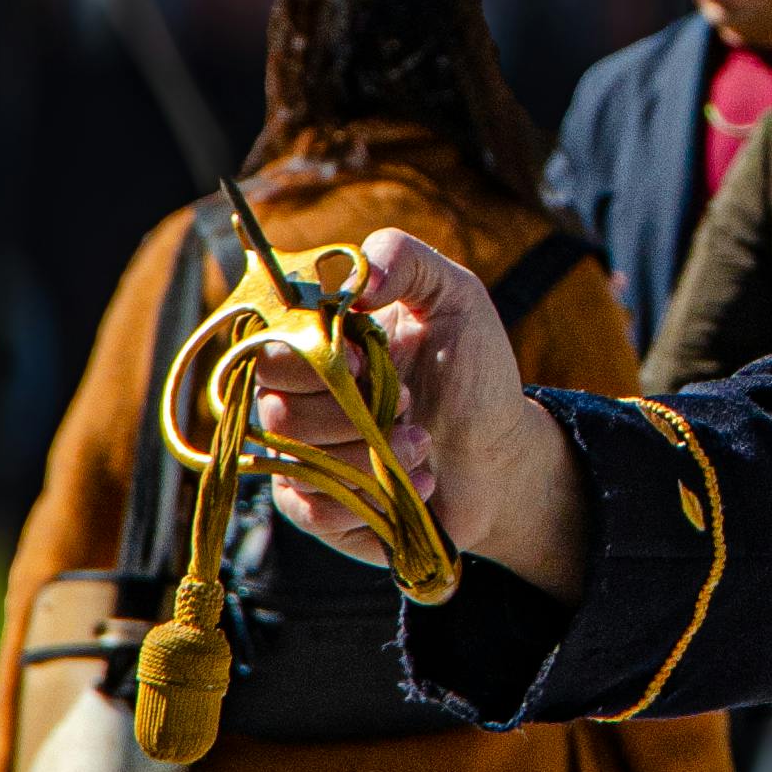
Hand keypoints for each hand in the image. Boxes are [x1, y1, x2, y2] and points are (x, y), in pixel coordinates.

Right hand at [252, 229, 589, 595]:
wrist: (501, 451)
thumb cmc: (473, 370)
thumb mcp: (455, 298)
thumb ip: (405, 260)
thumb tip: (357, 282)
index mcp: (317, 346)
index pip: (269, 349)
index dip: (309, 359)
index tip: (367, 363)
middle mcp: (299, 399)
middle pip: (274, 408)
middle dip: (349, 412)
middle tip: (410, 403)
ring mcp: (304, 455)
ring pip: (293, 461)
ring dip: (368, 456)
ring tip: (424, 443)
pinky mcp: (320, 507)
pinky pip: (311, 510)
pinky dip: (369, 498)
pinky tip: (418, 482)